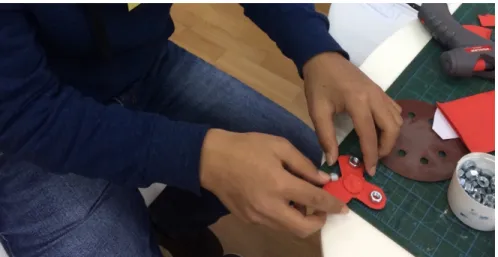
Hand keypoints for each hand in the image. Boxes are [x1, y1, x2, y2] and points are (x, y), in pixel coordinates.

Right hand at [200, 129, 347, 237]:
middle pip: (303, 228)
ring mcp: (258, 216)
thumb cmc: (246, 147)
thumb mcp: (279, 145)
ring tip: (301, 200)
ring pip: (289, 229)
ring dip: (302, 220)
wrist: (210, 159)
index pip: (315, 200)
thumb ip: (304, 164)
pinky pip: (274, 223)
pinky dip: (285, 216)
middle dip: (319, 221)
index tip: (343, 207)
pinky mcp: (248, 219)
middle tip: (322, 208)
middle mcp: (270, 207)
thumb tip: (323, 180)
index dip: (333, 205)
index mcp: (279, 184)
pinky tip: (282, 200)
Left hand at [303, 52, 402, 175]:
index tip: (369, 171)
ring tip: (376, 148)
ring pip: (397, 119)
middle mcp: (375, 97)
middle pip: (392, 128)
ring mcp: (380, 93)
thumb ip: (325, 137)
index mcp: (358, 102)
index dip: (371, 155)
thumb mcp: (317, 111)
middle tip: (374, 160)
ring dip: (391, 137)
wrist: (323, 58)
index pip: (370, 135)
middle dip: (386, 148)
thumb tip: (332, 161)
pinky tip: (380, 131)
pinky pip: (394, 110)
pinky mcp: (380, 91)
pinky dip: (392, 124)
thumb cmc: (318, 84)